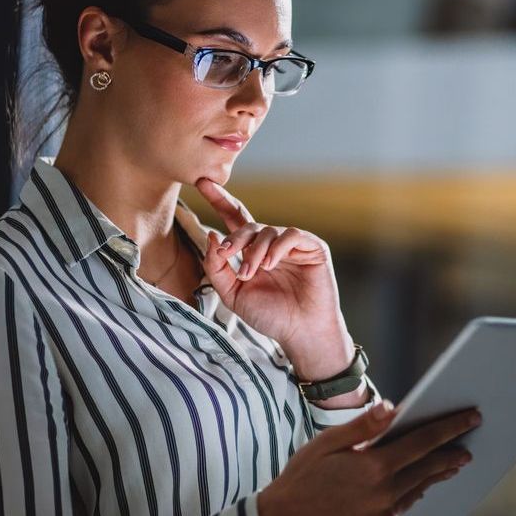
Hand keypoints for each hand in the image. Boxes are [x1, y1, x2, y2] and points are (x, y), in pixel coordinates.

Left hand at [194, 178, 346, 363]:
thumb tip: (212, 236)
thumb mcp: (233, 294)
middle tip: (227, 255)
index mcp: (253, 253)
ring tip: (251, 273)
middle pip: (249, 225)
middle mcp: (272, 245)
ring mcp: (293, 245)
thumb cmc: (270, 316)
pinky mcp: (313, 247)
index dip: (220, 200)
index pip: (235, 221)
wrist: (300, 332)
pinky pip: (291, 235)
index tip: (202, 183)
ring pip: (267, 231)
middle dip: (235, 238)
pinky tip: (270, 265)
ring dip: (254, 251)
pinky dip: (277, 248)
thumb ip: (217, 268)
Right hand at [258, 401, 480, 515]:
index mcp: (374, 466)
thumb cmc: (302, 477)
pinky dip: (417, 492)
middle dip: (452, 453)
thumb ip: (364, 426)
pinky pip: (405, 506)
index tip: (471, 417)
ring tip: (452, 463)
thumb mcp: (327, 443)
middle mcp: (385, 494)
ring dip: (438, 474)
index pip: (424, 442)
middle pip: (430, 468)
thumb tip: (392, 407)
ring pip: (420, 489)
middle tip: (468, 444)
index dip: (451, 428)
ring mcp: (383, 515)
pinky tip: (422, 485)